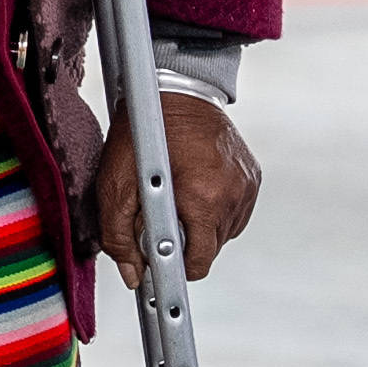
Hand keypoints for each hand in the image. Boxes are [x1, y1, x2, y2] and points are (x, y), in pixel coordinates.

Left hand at [92, 89, 260, 285]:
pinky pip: (236, 212)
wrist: (174, 92)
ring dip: (202, 226)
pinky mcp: (252, 176)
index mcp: (202, 198)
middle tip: (163, 217)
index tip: (162, 262)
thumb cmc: (143, 134)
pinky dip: (216, 210)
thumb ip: (119, 237)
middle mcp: (231, 193)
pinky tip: (197, 192)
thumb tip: (133, 274)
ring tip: (180, 200)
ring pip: (224, 232)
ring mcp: (245, 185)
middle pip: (211, 248)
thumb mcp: (115, 185)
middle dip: (186, 242)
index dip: (176, 268)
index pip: (199, 262)